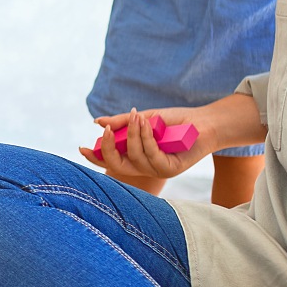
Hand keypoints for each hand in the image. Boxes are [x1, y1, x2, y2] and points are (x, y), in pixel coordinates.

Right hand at [80, 107, 212, 181]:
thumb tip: (98, 123)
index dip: (95, 157)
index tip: (81, 147)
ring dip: (132, 134)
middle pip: (117, 166)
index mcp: (136, 157)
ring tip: (138, 115)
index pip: (111, 162)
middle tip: (106, 131)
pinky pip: (151, 155)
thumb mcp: (145, 119)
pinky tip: (147, 123)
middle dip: (108, 148)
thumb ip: (123, 122)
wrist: (204, 122)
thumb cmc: (175, 121)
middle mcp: (145, 167)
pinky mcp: (170, 169)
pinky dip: (146, 137)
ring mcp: (157, 170)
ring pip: (134, 157)